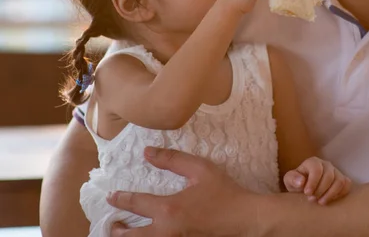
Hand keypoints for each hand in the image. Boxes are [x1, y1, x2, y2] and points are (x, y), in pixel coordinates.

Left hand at [107, 147, 260, 236]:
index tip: (111, 196)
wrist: (244, 219)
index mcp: (168, 210)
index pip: (136, 204)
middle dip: (118, 230)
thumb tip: (148, 152)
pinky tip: (148, 235)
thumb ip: (172, 159)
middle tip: (112, 224)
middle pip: (132, 236)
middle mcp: (166, 232)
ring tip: (123, 234)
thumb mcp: (200, 169)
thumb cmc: (224, 193)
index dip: (120, 199)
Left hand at [283, 157, 351, 204]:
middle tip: (312, 199)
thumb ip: (292, 179)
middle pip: (329, 176)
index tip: (307, 193)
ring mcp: (336, 172)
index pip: (316, 169)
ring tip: (321, 202)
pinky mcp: (343, 180)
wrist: (305, 190)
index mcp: (313, 162)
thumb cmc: (297, 184)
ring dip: (331, 194)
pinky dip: (340, 194)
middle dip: (320, 190)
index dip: (313, 182)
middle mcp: (326, 165)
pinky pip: (347, 185)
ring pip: (339, 181)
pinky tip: (330, 200)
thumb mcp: (289, 180)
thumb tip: (301, 181)